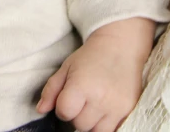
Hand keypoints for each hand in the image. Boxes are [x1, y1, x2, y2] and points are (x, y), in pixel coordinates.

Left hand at [36, 19, 153, 131]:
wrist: (120, 46)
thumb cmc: (91, 56)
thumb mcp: (67, 67)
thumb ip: (51, 89)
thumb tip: (40, 110)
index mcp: (81, 85)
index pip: (64, 112)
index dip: (63, 107)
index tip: (69, 97)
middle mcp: (100, 98)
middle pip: (80, 124)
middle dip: (78, 114)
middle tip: (83, 98)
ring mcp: (116, 107)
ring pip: (96, 131)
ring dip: (92, 122)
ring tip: (95, 104)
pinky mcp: (129, 111)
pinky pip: (113, 130)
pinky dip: (107, 124)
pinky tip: (105, 110)